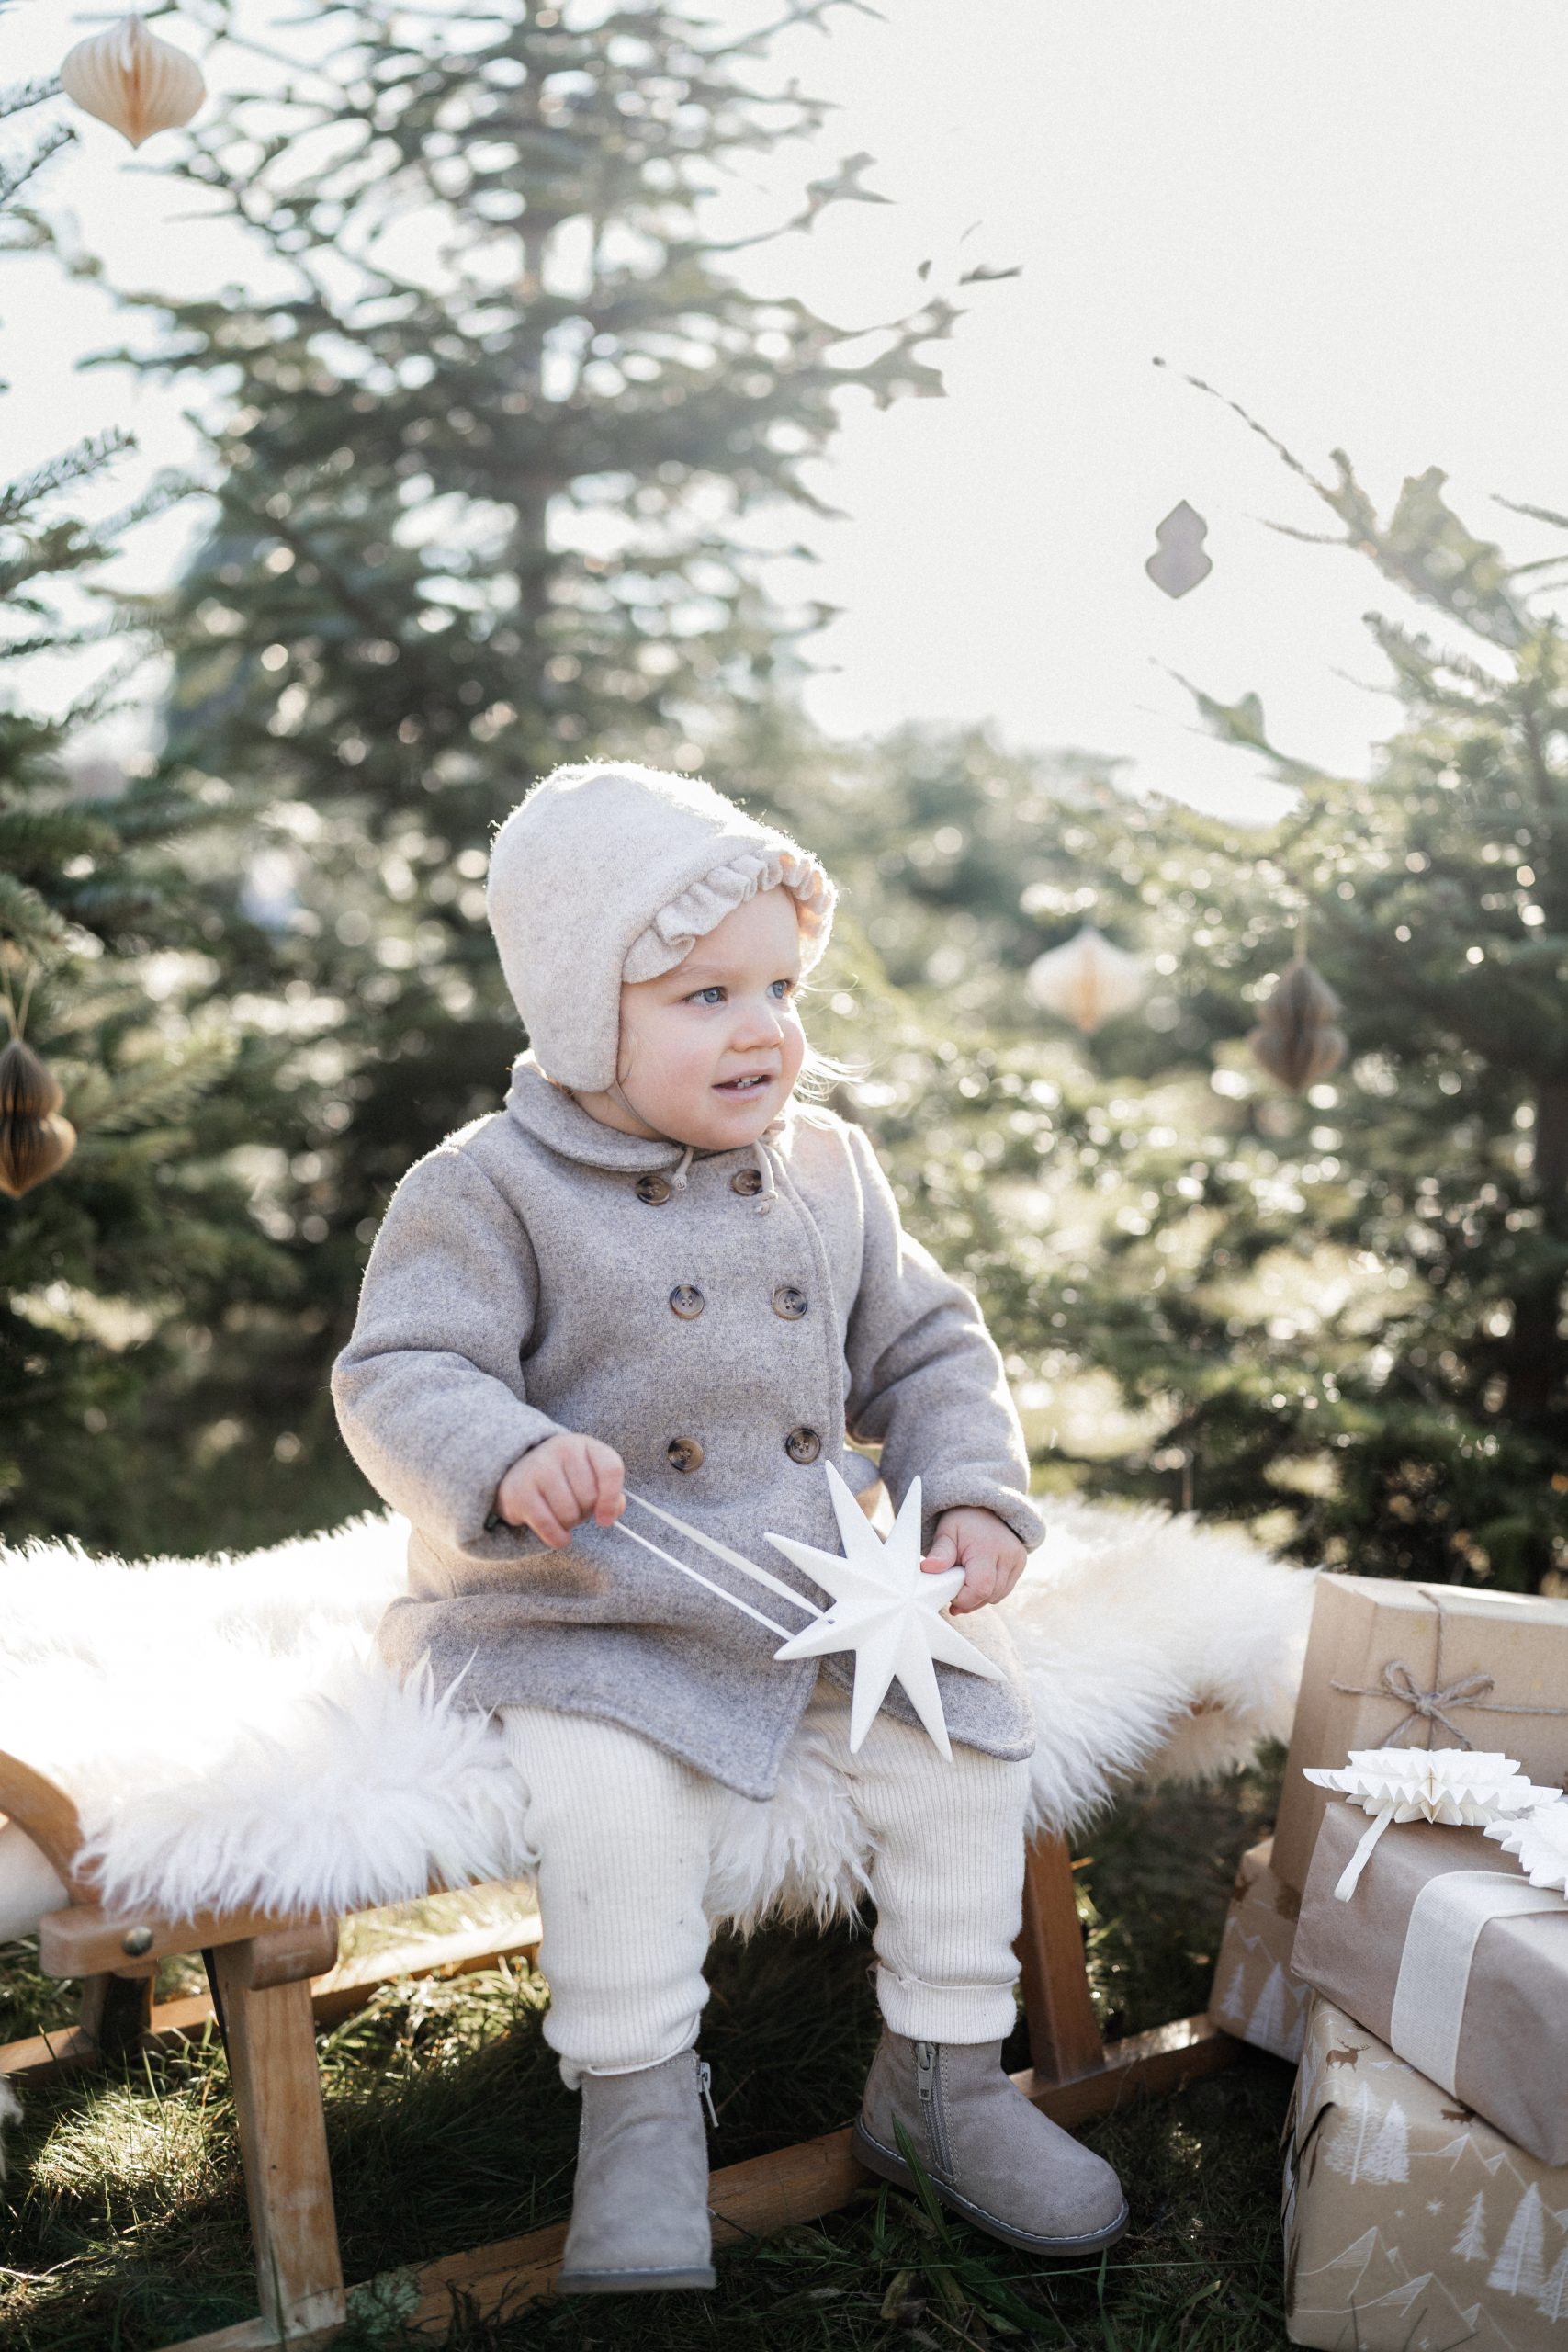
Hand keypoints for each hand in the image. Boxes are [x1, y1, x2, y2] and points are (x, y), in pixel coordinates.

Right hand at [495, 1433, 625, 1548]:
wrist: (517, 1471)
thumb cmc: (563, 1478)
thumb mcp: (590, 1476)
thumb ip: (609, 1494)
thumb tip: (613, 1511)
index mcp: (585, 1445)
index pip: (611, 1469)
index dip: (611, 1499)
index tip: (605, 1520)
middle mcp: (561, 1449)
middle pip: (589, 1498)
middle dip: (585, 1513)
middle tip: (573, 1508)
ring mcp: (538, 1467)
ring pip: (569, 1514)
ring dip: (569, 1525)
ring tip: (560, 1515)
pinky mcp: (519, 1491)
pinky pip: (548, 1525)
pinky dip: (557, 1538)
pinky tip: (558, 1536)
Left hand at [921, 1507, 1026, 1614]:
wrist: (985, 1507)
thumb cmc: (962, 1521)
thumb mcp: (946, 1532)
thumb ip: (940, 1553)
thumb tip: (928, 1568)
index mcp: (987, 1547)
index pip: (980, 1588)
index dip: (963, 1599)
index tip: (949, 1594)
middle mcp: (1008, 1555)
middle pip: (989, 1596)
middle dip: (968, 1599)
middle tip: (953, 1588)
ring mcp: (1018, 1560)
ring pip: (997, 1597)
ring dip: (979, 1597)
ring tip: (965, 1581)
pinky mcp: (1021, 1565)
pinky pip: (1003, 1591)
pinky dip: (989, 1591)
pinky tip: (977, 1580)